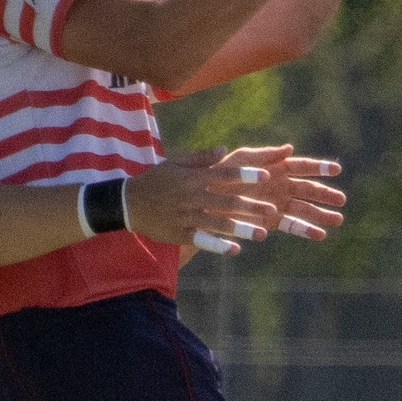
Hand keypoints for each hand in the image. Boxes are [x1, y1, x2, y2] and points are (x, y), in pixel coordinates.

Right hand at [125, 154, 277, 252]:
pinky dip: (218, 245)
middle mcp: (191, 197)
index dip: (245, 175)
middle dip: (250, 206)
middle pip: (225, 201)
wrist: (128, 203)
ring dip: (241, 229)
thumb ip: (201, 158)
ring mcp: (185, 217)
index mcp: (192, 178)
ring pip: (217, 223)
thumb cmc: (155, 180)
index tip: (266, 175)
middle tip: (272, 210)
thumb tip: (225, 150)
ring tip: (263, 234)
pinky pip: (202, 240)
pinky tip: (235, 250)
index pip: (223, 174)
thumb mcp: (175, 163)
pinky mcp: (179, 234)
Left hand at [217, 143, 344, 238]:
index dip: (319, 168)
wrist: (205, 199)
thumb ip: (264, 156)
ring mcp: (277, 204)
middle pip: (308, 190)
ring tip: (338, 220)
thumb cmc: (220, 174)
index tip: (336, 170)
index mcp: (275, 168)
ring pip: (304, 209)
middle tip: (342, 200)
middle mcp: (280, 185)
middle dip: (325, 195)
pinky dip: (305, 230)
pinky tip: (320, 235)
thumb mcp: (240, 160)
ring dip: (321, 215)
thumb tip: (289, 148)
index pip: (302, 166)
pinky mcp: (270, 221)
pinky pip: (291, 226)